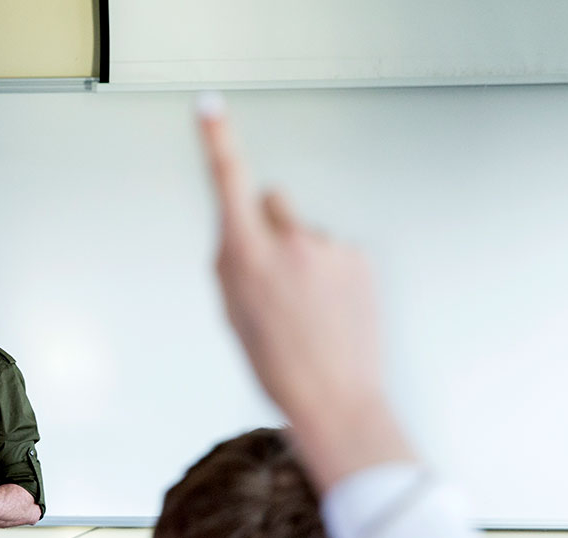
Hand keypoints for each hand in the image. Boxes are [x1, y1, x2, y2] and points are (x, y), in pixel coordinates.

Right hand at [199, 100, 411, 489]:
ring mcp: (328, 248)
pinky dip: (331, 274)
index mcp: (247, 258)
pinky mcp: (358, 258)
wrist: (334, 398)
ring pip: (306, 231)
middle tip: (275, 277)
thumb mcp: (232, 314)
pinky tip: (330, 310)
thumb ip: (232, 264)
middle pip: (273, 201)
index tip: (209, 108)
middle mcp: (288, 243)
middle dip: (270, 226)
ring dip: (304, 257)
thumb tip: (239, 235)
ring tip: (309, 309)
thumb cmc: (279, 366)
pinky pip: (335, 250)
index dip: (217, 141)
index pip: (229, 182)